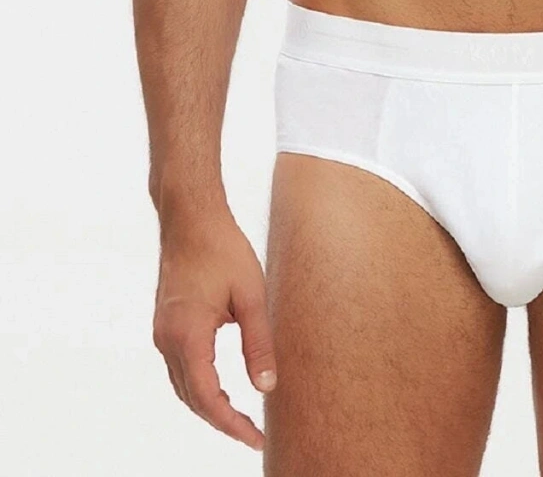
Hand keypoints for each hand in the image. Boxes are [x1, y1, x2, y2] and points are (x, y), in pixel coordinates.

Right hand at [151, 209, 276, 450]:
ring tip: (241, 419)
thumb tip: (267, 388)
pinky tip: (221, 390)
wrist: (191, 217)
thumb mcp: (251, 295)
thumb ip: (259, 343)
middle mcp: (167, 339)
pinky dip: (199, 386)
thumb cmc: (223, 248)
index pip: (208, 398)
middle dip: (222, 421)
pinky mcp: (165, 325)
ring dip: (209, 406)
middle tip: (253, 434)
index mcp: (188, 334)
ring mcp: (162, 333)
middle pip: (192, 398)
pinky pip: (180, 369)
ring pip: (183, 386)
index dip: (231, 425)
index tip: (255, 439)